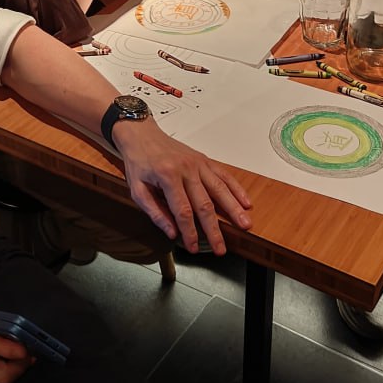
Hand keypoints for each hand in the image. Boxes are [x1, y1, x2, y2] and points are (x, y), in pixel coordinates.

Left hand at [112, 119, 251, 254]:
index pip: (183, 211)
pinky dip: (236, 189)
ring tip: (245, 225)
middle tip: (221, 248)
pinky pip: (224, 175)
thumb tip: (171, 232)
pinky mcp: (204, 160)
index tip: (194, 247)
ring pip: (220, 190)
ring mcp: (198, 163)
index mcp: (167, 176)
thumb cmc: (139, 161)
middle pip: (205, 204)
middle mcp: (186, 169)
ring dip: (234, 209)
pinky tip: (245, 202)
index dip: (190, 232)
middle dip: (214, 230)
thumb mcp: (136, 189)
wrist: (141, 134)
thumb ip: (154, 212)